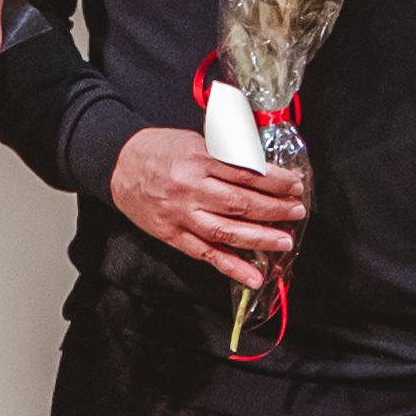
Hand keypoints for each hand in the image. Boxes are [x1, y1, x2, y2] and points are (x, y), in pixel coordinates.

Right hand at [108, 125, 305, 291]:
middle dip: (274, 209)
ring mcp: (181, 215)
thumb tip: (264, 168)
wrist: (119, 165)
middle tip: (297, 211)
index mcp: (198, 159)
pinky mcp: (173, 235)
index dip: (275, 181)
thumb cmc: (160, 150)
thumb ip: (227, 153)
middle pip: (240, 203)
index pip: (246, 172)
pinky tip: (254, 277)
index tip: (294, 185)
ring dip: (260, 239)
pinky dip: (232, 267)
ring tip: (284, 242)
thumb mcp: (196, 139)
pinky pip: (206, 254)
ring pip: (227, 232)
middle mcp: (190, 189)